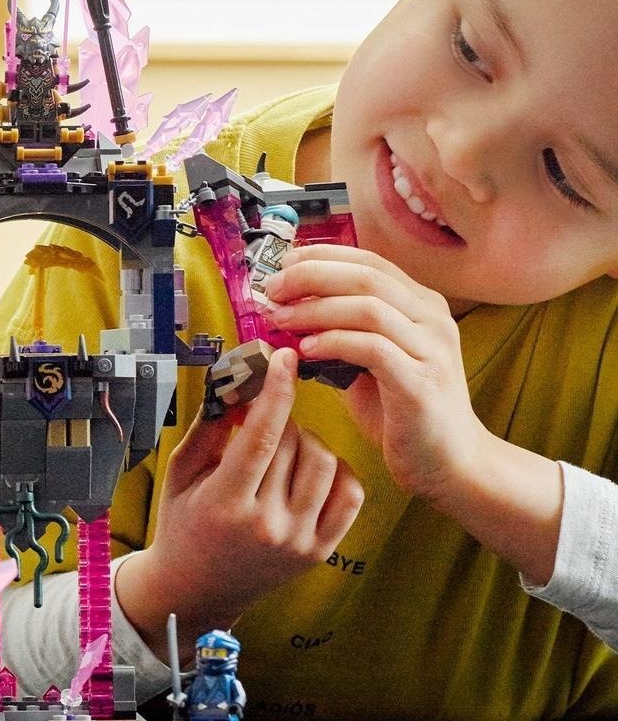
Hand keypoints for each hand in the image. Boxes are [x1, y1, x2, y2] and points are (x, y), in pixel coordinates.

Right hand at [114, 348, 364, 650]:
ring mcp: (298, 541)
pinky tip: (310, 470)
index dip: (276, 391)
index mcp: (225, 504)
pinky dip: (335, 470)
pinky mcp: (320, 551)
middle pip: (294, 443)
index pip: (261, 436)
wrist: (197, 589)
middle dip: (280, 420)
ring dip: (307, 442)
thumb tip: (240, 384)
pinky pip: (349, 492)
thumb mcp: (179, 474)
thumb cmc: (183, 524)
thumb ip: (208, 429)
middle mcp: (266, 526)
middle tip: (261, 423)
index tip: (285, 358)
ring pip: (325, 461)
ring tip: (283, 450)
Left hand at [262, 243, 487, 502]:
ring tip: (279, 320)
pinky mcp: (421, 383)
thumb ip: (340, 333)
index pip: (369, 261)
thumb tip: (287, 312)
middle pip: (366, 276)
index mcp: (421, 305)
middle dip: (310, 276)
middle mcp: (432, 319)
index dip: (321, 257)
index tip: (281, 264)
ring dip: (315, 310)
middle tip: (271, 290)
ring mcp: (431, 349)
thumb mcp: (368, 362)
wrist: (449, 463)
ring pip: (369, 308)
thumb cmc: (402, 412)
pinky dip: (333, 343)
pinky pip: (372, 348)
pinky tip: (305, 351)